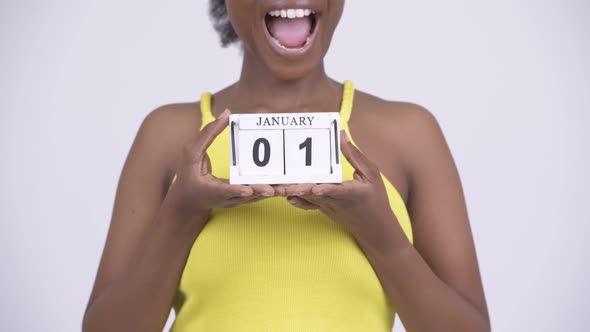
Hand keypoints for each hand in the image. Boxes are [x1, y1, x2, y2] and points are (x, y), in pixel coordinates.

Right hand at [167, 109, 281, 223]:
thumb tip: (227, 113)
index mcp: (210, 189)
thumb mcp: (191, 153)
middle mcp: (226, 198)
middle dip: (261, 192)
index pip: (224, 190)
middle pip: (246, 196)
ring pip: (256, 197)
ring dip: (271, 193)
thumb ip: (208, 133)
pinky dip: (271, 191)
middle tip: (274, 189)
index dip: (236, 190)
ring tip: (287, 188)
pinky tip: (285, 186)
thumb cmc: (188, 174)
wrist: (188, 200)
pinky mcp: (243, 199)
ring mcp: (235, 200)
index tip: (247, 189)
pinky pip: (259, 195)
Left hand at [284, 131, 399, 247]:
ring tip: (280, 188)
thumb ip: (355, 155)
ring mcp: (329, 207)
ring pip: (309, 199)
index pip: (338, 190)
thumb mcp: (371, 174)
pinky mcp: (324, 209)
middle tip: (286, 187)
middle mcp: (337, 201)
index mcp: (352, 192)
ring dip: (295, 193)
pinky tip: (289, 197)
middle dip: (301, 189)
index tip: (316, 188)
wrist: (374, 228)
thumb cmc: (375, 198)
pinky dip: (299, 201)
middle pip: (316, 195)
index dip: (326, 189)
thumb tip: (341, 135)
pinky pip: (309, 205)